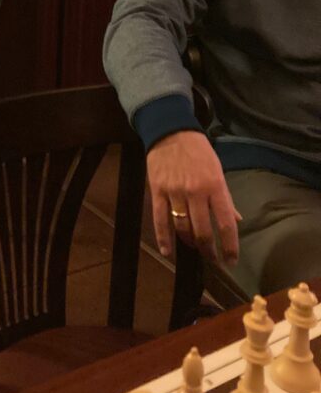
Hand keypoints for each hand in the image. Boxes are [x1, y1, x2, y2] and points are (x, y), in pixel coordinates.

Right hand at [146, 130, 241, 264]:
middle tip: (213, 259)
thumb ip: (225, 198)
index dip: (229, 246)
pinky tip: (168, 252)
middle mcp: (196, 192)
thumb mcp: (217, 171)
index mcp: (215, 186)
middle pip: (202, 231)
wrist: (171, 131)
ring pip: (182, 228)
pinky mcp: (157, 191)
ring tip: (195, 249)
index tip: (231, 261)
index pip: (225, 223)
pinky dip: (164, 239)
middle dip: (209, 250)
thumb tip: (236, 221)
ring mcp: (175, 192)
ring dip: (190, 243)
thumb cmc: (199, 152)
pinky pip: (160, 220)